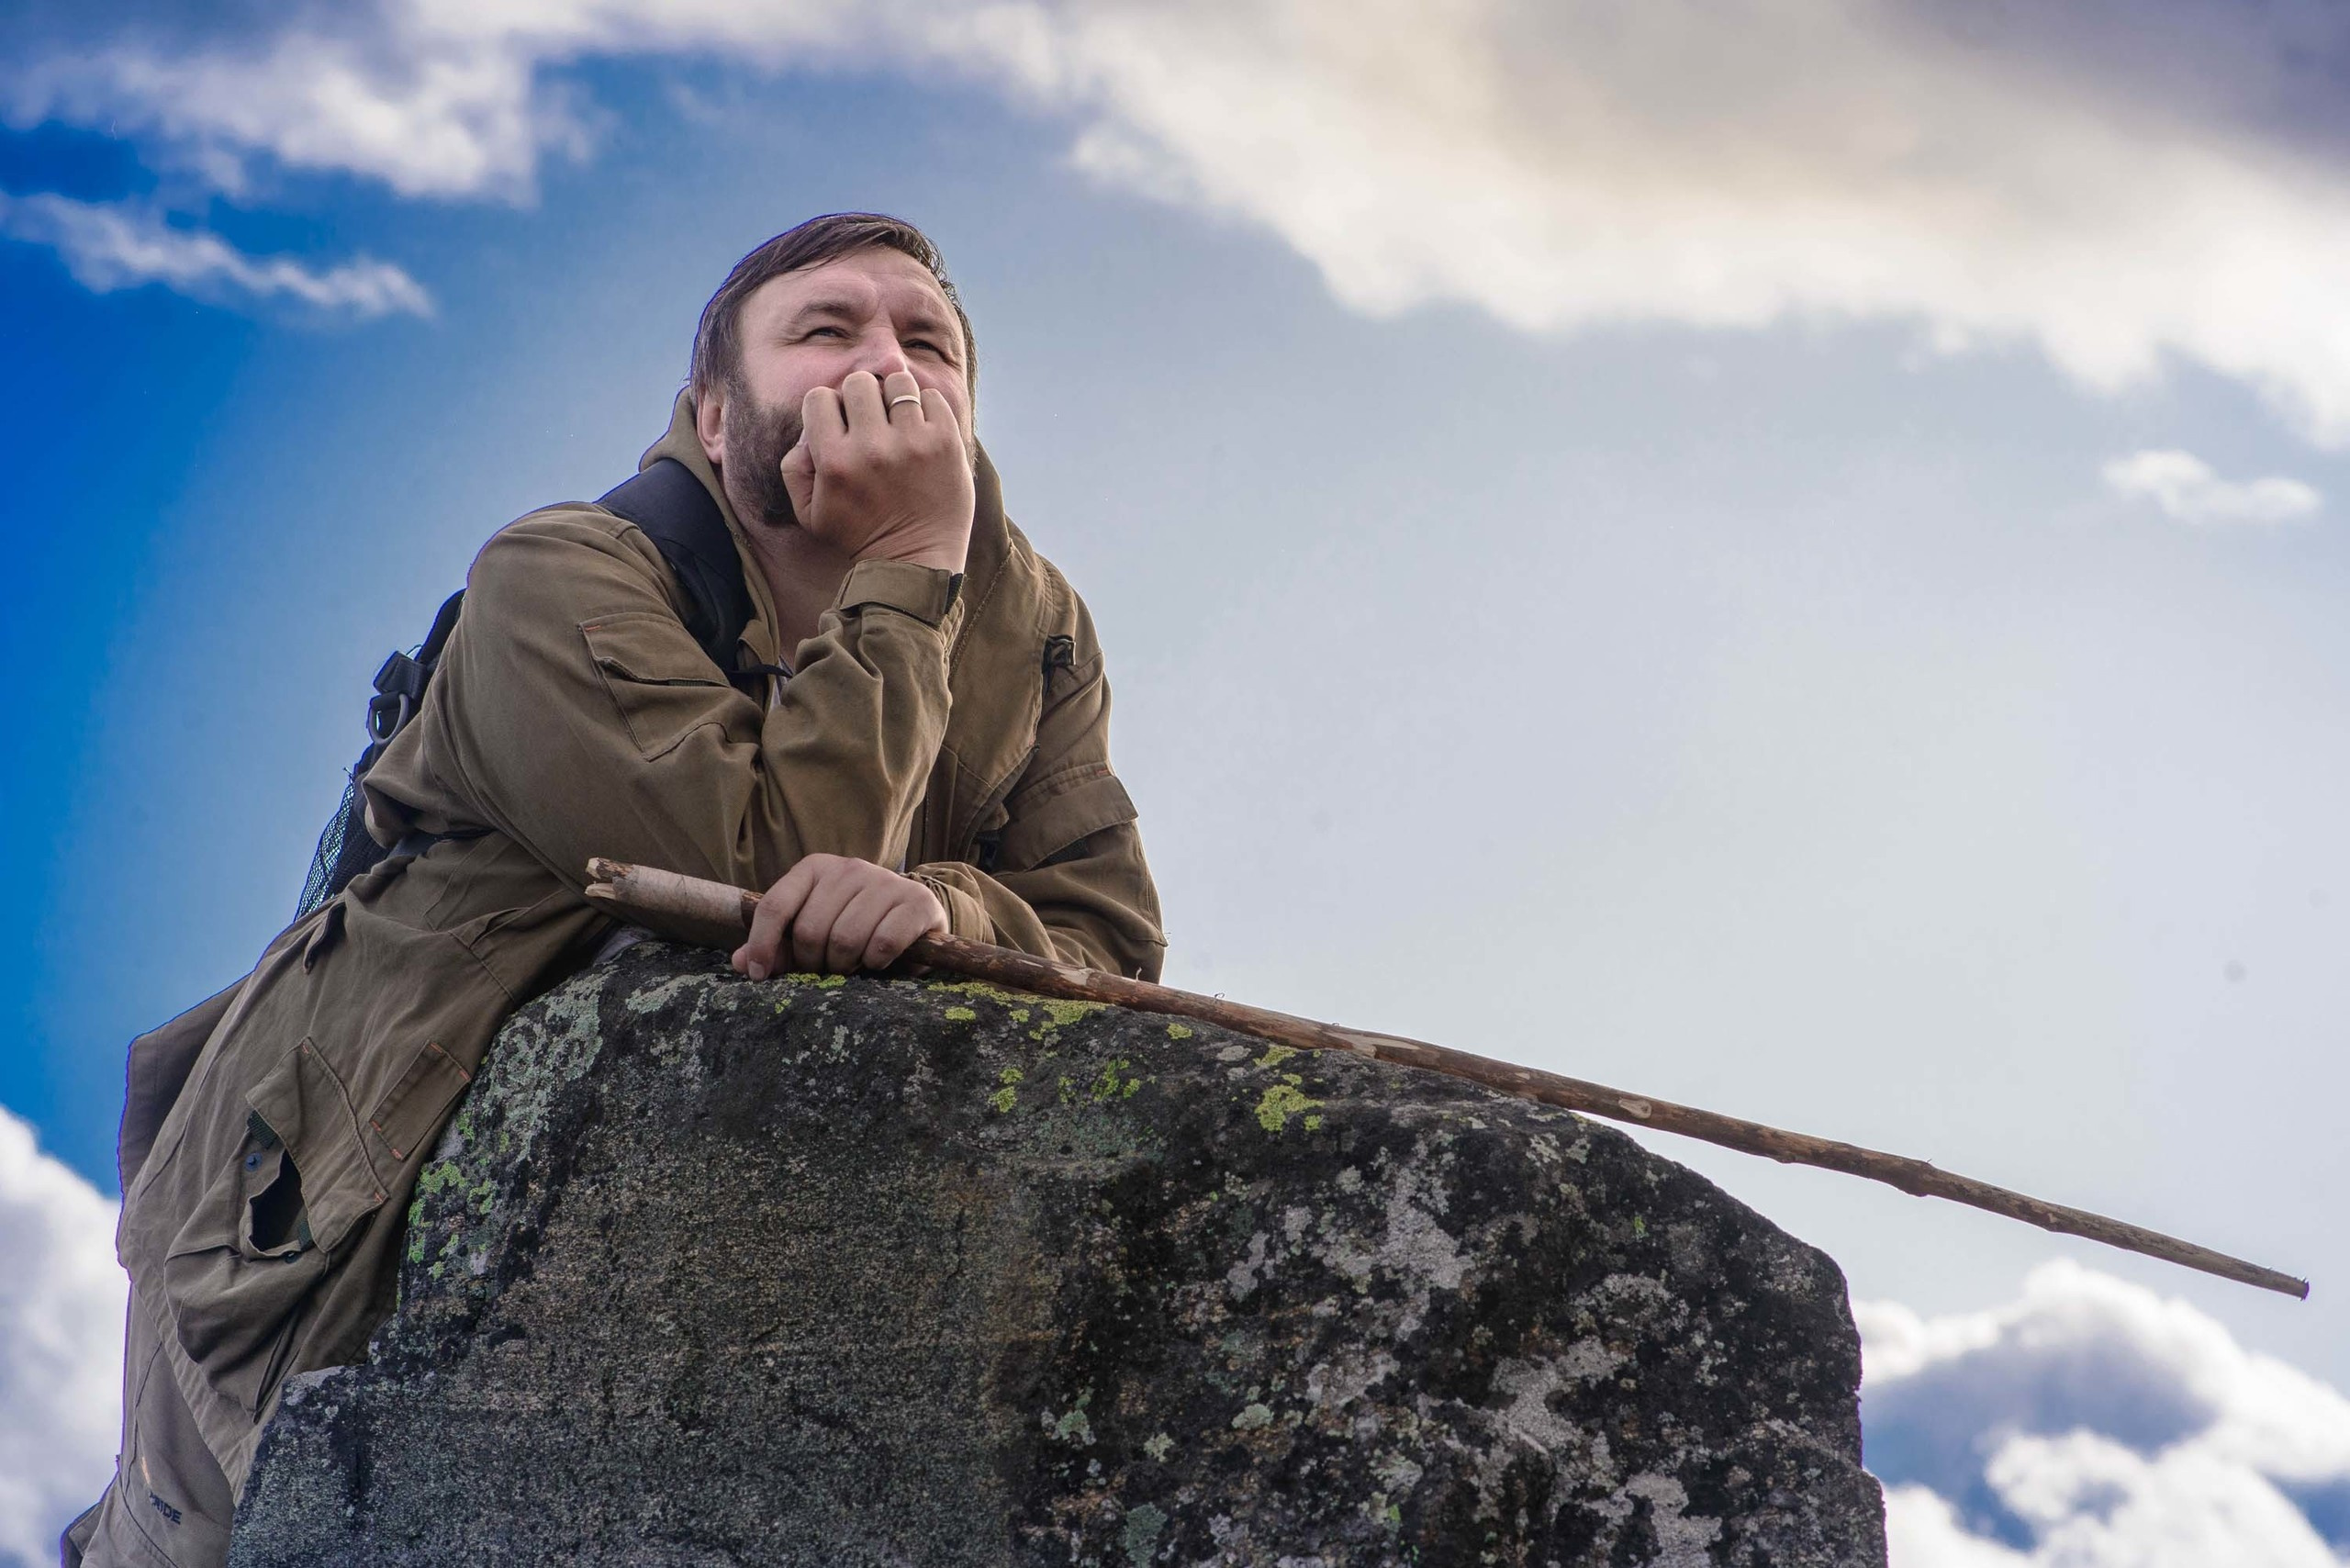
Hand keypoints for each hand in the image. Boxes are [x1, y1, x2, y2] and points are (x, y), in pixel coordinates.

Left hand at [730, 854, 947, 977]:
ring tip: (852, 965)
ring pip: (846, 939)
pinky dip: (875, 962)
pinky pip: (882, 943)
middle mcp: (850, 867)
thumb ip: (778, 947)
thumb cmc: (857, 926)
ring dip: (846, 965)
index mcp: (816, 868)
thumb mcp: (814, 932)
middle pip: (810, 930)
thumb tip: (741, 963)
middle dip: (813, 962)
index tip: (760, 975)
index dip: (762, 944)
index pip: (775, 905)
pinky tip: (878, 961)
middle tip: (825, 969)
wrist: (916, 919)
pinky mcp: (916, 902)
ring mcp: (885, 882)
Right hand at [780, 369, 973, 571]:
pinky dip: (926, 407)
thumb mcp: (808, 511)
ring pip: (898, 383)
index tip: (841, 425)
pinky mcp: (946, 443)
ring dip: (895, 397)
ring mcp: (913, 442)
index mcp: (834, 461)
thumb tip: (808, 430)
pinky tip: (921, 430)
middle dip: (861, 398)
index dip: (828, 408)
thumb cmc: (859, 536)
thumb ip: (794, 467)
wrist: (914, 562)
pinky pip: (932, 397)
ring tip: (898, 421)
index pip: (820, 397)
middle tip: (871, 422)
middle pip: (859, 382)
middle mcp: (872, 447)